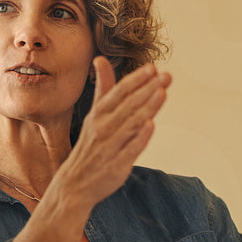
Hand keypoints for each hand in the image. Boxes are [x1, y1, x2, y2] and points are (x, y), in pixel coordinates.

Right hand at [52, 58, 170, 209]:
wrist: (75, 183)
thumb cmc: (90, 145)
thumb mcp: (94, 114)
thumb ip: (103, 88)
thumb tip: (100, 59)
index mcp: (99, 114)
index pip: (120, 92)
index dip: (136, 80)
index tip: (153, 68)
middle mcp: (103, 127)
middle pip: (128, 105)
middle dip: (147, 89)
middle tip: (166, 76)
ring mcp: (110, 146)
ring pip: (130, 124)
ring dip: (147, 108)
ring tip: (162, 93)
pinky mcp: (117, 165)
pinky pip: (129, 149)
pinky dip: (139, 137)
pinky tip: (151, 124)